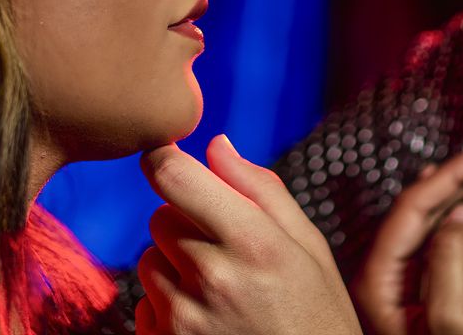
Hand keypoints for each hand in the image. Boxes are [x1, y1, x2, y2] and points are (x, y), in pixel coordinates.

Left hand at [135, 135, 361, 334]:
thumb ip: (261, 190)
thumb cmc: (318, 316)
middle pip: (160, 217)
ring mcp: (184, 318)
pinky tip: (209, 322)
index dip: (162, 158)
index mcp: (253, 242)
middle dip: (185, 223)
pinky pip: (144, 305)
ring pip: (148, 261)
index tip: (165, 154)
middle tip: (224, 250)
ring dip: (174, 268)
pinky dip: (166, 307)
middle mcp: (213, 277)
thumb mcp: (309, 248)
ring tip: (221, 292)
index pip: (174, 177)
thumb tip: (215, 145)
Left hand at [353, 132, 462, 334]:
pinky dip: (456, 212)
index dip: (455, 172)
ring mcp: (400, 286)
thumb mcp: (453, 322)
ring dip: (460, 187)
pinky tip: (462, 196)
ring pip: (428, 220)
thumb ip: (450, 264)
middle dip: (461, 171)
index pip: (413, 206)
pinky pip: (437, 240)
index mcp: (378, 281)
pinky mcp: (422, 294)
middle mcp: (382, 278)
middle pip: (419, 206)